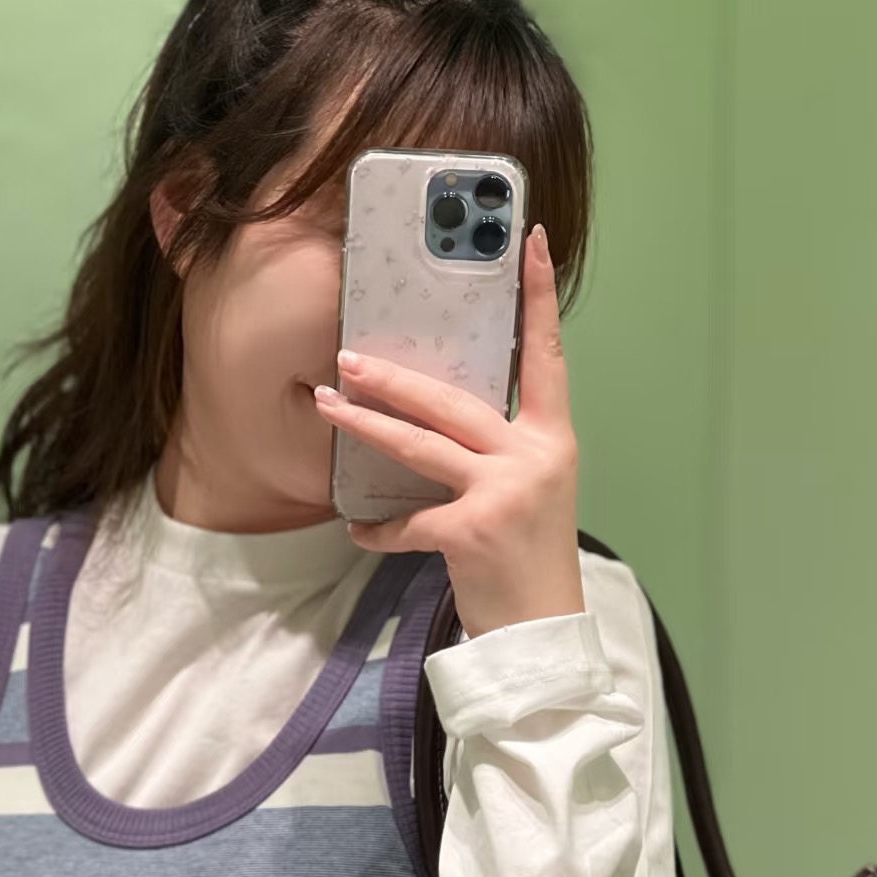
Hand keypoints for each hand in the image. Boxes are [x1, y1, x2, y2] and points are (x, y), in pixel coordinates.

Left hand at [313, 222, 585, 638]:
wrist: (543, 634)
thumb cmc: (530, 560)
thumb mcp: (530, 493)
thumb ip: (498, 450)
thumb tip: (439, 414)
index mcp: (551, 440)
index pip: (546, 357)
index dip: (536, 298)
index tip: (525, 242)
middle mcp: (532, 458)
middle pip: (453, 400)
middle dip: (394, 378)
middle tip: (348, 356)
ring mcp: (502, 493)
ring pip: (420, 445)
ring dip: (365, 426)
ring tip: (326, 405)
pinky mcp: (470, 531)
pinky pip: (407, 521)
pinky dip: (379, 529)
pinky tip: (360, 530)